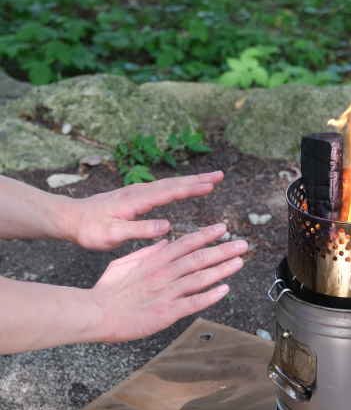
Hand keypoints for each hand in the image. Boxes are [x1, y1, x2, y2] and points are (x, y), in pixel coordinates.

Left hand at [66, 171, 223, 250]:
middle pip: (174, 183)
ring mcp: (138, 192)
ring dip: (191, 180)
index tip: (211, 185)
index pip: (169, 192)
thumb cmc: (90, 230)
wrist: (70, 219)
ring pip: (169, 184)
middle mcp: (139, 191)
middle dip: (198, 178)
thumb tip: (167, 226)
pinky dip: (178, 186)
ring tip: (210, 179)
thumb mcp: (113, 235)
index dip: (191, 188)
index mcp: (136, 200)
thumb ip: (139, 230)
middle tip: (220, 175)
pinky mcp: (135, 196)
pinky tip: (185, 187)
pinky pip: (163, 188)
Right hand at [91, 223, 247, 343]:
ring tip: (239, 262)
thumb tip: (165, 242)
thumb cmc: (107, 290)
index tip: (222, 228)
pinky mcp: (167, 313)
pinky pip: (194, 303)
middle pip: (199, 258)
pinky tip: (225, 289)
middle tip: (242, 244)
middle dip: (223, 249)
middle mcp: (164, 274)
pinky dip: (211, 295)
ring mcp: (167, 293)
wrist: (96, 313)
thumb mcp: (124, 263)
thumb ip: (147, 252)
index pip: (185, 243)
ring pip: (200, 278)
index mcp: (155, 261)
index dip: (206, 235)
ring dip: (222, 269)